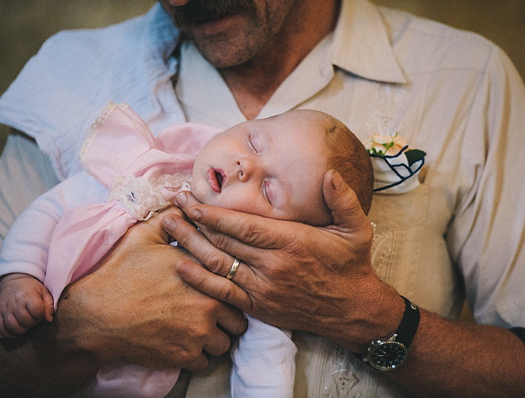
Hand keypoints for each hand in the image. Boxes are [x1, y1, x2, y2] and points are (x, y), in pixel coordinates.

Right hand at [0, 273, 53, 337]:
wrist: (14, 281)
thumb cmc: (32, 288)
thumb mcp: (44, 292)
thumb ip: (49, 305)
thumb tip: (49, 320)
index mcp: (28, 296)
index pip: (37, 311)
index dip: (40, 314)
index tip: (39, 311)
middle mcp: (15, 302)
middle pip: (25, 320)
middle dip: (32, 323)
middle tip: (32, 318)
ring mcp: (5, 308)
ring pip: (12, 326)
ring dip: (21, 330)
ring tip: (25, 325)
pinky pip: (0, 328)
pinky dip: (8, 334)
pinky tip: (15, 332)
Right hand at [55, 207, 246, 370]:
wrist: (94, 315)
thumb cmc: (119, 273)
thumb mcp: (144, 236)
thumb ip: (172, 219)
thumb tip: (185, 202)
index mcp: (204, 272)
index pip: (236, 279)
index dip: (230, 285)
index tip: (223, 287)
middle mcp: (209, 302)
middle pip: (238, 316)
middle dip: (228, 315)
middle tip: (212, 313)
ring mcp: (199, 332)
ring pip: (226, 341)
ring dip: (216, 337)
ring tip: (199, 329)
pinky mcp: (186, 356)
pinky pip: (207, 360)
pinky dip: (198, 355)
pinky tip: (184, 343)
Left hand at [165, 170, 402, 351]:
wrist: (352, 310)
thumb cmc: (351, 265)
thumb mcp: (357, 228)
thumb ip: (343, 199)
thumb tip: (330, 172)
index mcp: (292, 242)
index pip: (243, 225)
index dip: (212, 212)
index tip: (190, 198)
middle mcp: (272, 266)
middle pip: (223, 242)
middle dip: (193, 222)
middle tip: (170, 204)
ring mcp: (263, 289)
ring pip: (218, 265)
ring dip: (190, 245)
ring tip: (168, 227)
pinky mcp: (259, 306)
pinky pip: (223, 293)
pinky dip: (200, 280)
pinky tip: (181, 266)